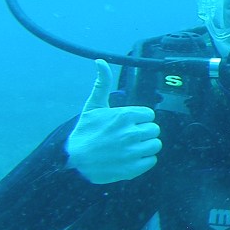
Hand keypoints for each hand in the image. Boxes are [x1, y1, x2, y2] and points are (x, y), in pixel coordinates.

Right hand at [66, 60, 161, 183]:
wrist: (74, 159)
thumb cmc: (85, 131)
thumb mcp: (93, 105)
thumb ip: (102, 83)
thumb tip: (100, 61)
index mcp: (125, 115)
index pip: (149, 114)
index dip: (140, 119)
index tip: (129, 123)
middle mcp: (131, 133)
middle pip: (154, 129)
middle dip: (144, 132)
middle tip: (130, 135)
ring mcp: (132, 152)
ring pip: (156, 145)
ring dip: (146, 146)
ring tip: (131, 146)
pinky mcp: (133, 168)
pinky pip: (152, 161)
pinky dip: (144, 160)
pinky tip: (131, 157)